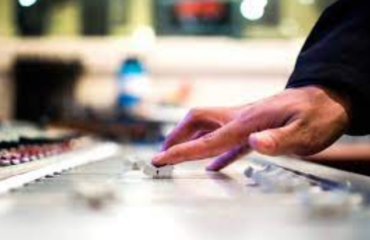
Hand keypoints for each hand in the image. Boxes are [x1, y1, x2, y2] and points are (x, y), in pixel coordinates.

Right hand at [152, 86, 350, 170]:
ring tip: (178, 154)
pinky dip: (215, 152)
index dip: (181, 151)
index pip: (207, 139)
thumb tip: (254, 142)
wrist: (327, 98)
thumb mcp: (305, 131)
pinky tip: (214, 164)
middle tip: (163, 153)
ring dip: (190, 140)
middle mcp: (240, 118)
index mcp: (247, 121)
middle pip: (197, 122)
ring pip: (208, 127)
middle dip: (177, 137)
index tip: (160, 159)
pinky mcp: (253, 127)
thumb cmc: (318, 115)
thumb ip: (279, 139)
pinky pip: (227, 140)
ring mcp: (245, 121)